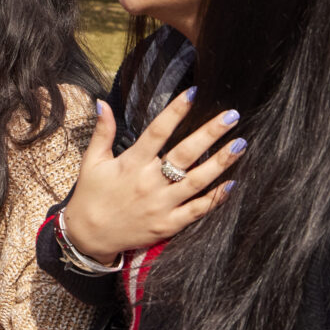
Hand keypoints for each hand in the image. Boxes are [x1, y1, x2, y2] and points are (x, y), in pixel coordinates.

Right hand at [60, 89, 245, 263]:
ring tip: (240, 144)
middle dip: (210, 133)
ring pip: (197, 181)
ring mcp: (161, 205)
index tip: (194, 93)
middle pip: (185, 154)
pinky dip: (215, 198)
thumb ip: (103, 132)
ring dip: (220, 162)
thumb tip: (103, 103)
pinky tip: (232, 183)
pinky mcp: (168, 224)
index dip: (176, 111)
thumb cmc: (91, 196)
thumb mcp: (92, 161)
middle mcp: (149, 182)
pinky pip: (197, 210)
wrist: (88, 237)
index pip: (157, 131)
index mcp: (131, 163)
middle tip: (231, 116)